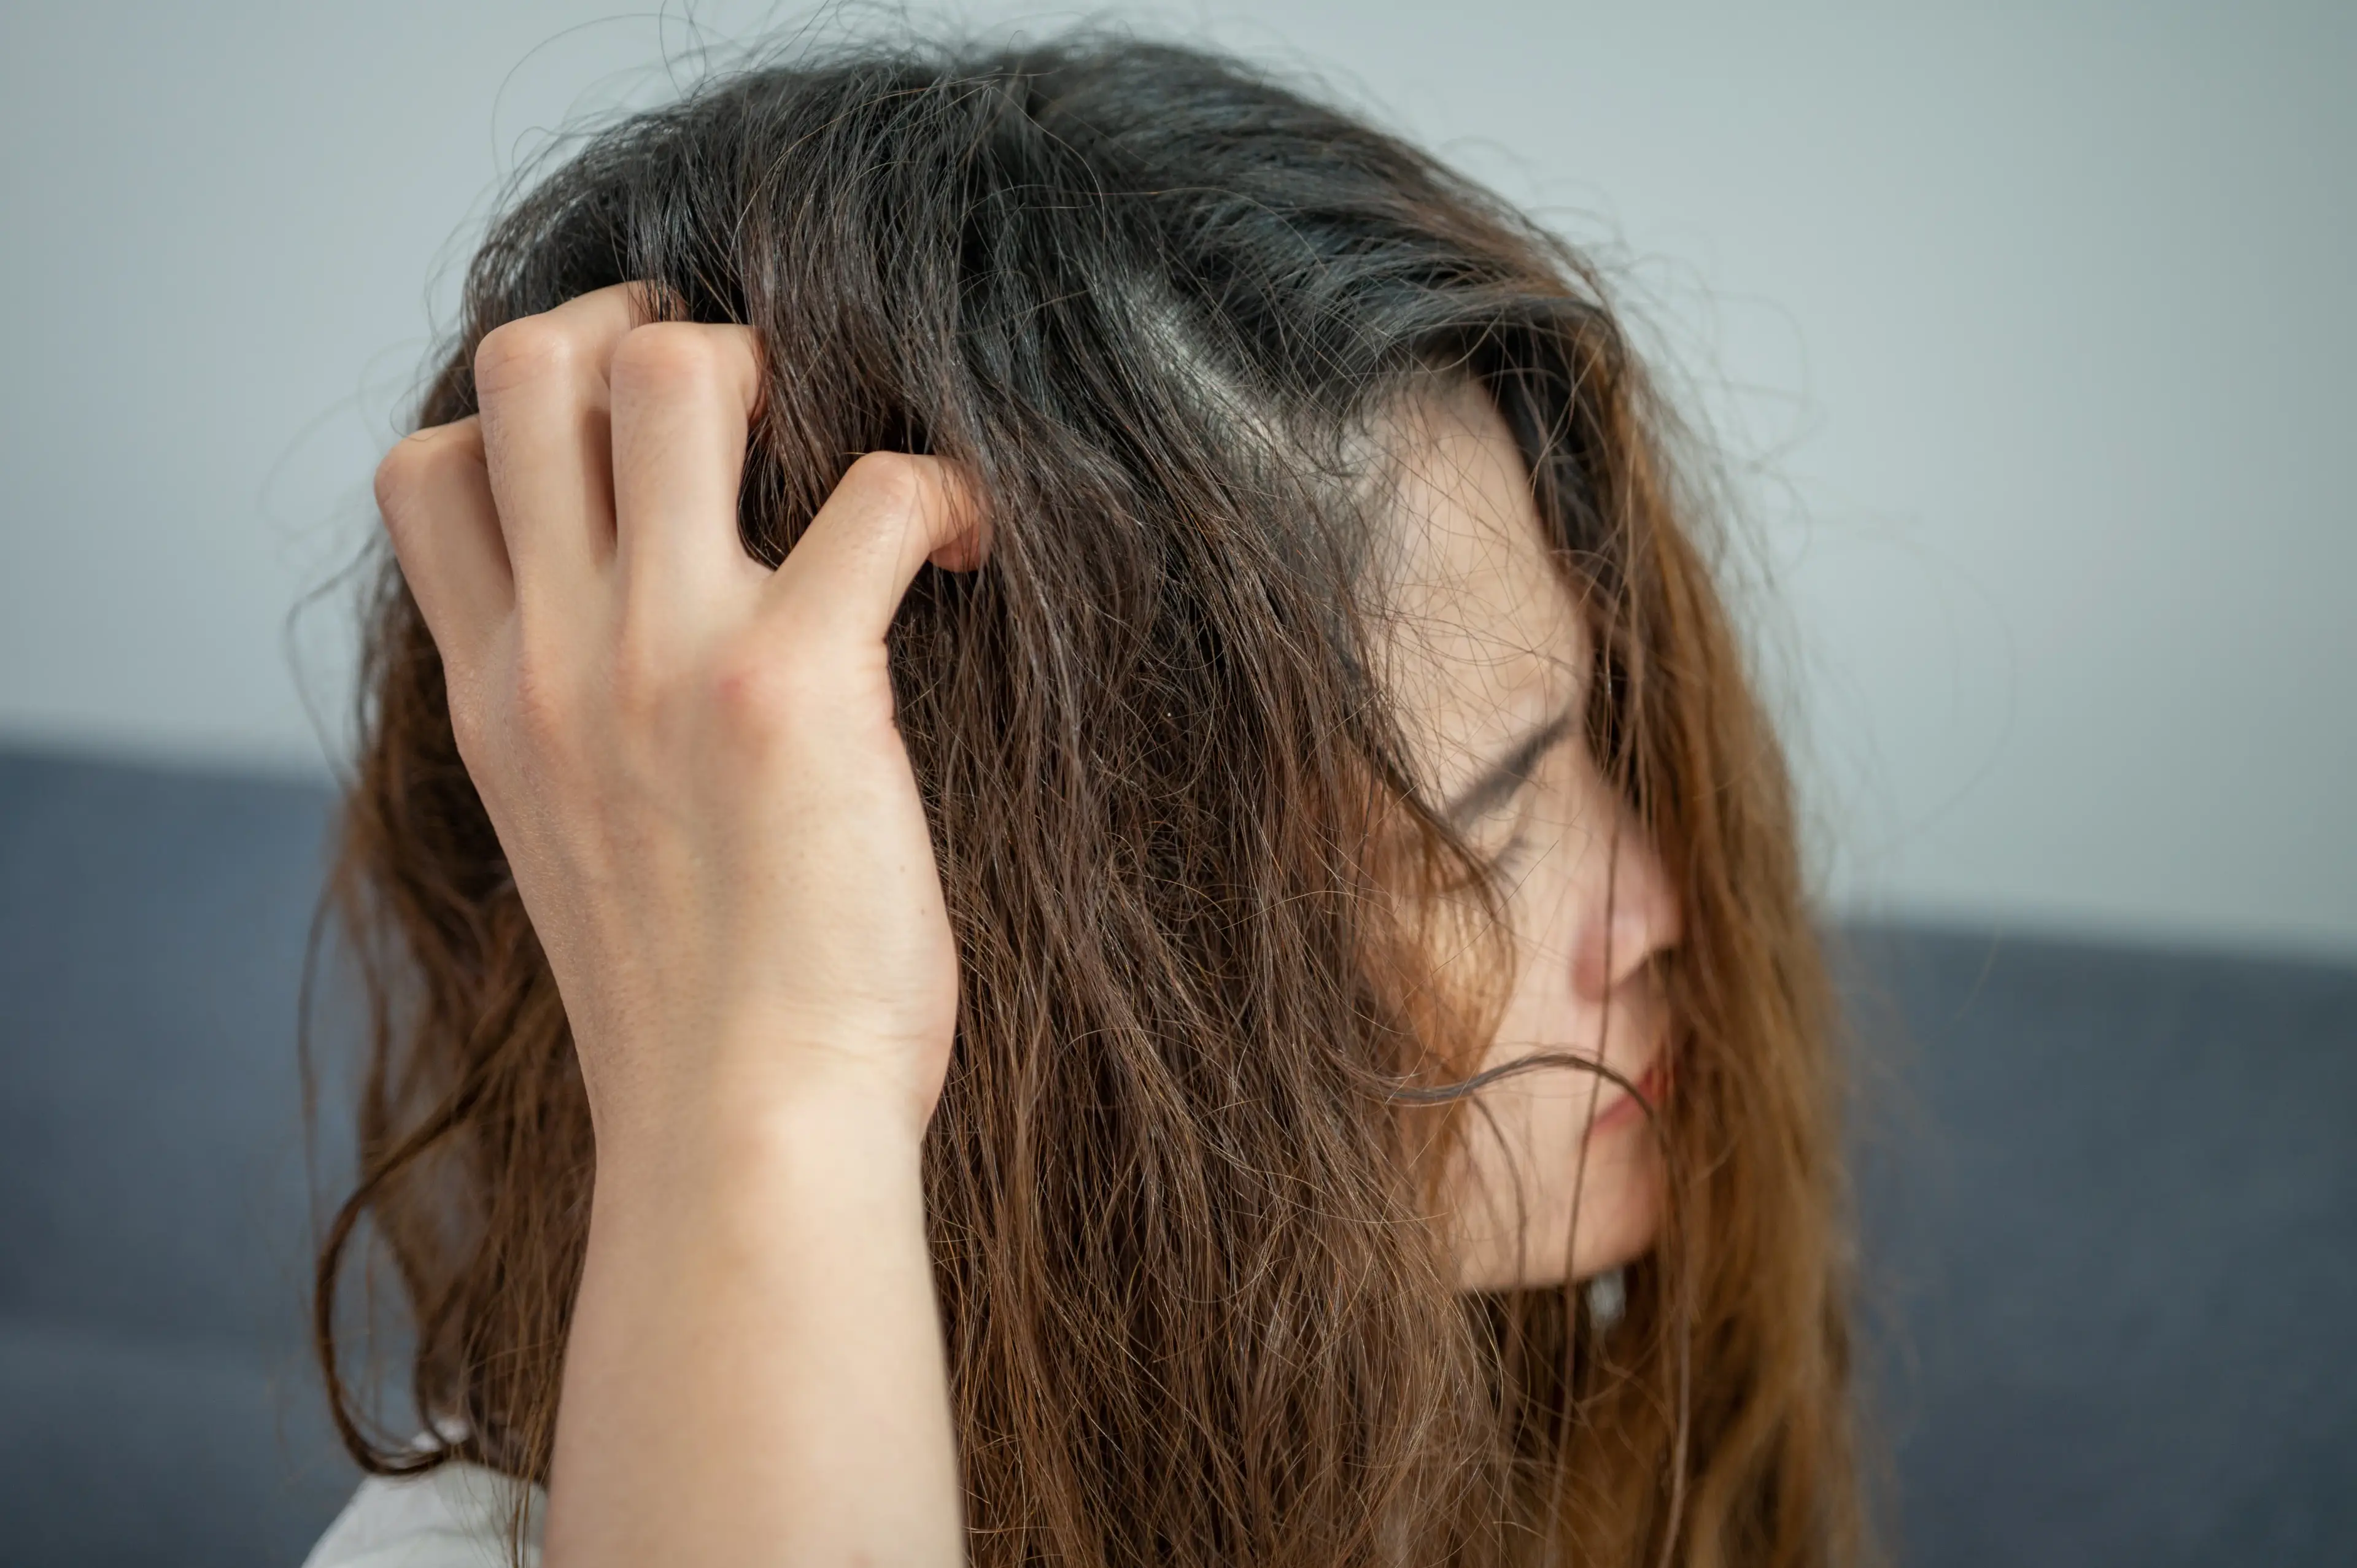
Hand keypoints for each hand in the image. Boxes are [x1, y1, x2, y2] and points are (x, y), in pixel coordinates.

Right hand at [372, 283, 984, 1152]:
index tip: (636, 448)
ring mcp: (664, 658)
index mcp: (496, 698)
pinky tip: (968, 548)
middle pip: (531, 364)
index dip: (528, 411)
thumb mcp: (573, 855)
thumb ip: (574, 737)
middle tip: (750, 398)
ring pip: (675, 372)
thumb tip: (635, 670)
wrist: (742, 1140)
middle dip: (642, 329)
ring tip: (841, 456)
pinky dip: (942, 488)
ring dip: (778, 368)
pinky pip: (879, 488)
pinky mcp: (797, 684)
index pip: (426, 469)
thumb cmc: (693, 1022)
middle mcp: (557, 655)